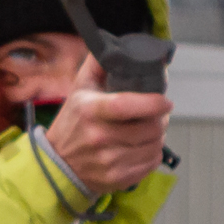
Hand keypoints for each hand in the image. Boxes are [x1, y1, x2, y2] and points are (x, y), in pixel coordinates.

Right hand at [45, 63, 171, 194]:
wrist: (59, 164)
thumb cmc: (73, 122)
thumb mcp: (79, 90)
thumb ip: (96, 65)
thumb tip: (113, 44)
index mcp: (91, 111)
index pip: (128, 105)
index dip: (153, 103)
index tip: (164, 101)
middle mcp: (100, 137)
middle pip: (150, 127)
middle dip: (160, 119)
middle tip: (158, 114)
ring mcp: (110, 160)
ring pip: (155, 145)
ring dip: (158, 136)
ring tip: (150, 129)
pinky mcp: (118, 178)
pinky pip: (151, 163)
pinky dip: (153, 153)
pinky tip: (144, 146)